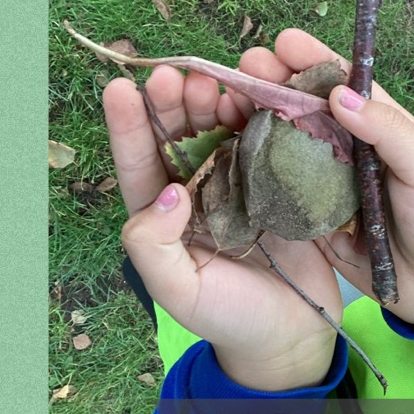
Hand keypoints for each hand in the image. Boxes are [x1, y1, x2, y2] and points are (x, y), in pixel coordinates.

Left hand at [105, 62, 339, 391]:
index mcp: (162, 211)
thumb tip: (167, 193)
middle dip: (170, 101)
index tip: (119, 88)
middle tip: (173, 77)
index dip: (126, 124)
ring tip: (209, 82)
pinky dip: (255, 113)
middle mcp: (195, 186)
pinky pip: (261, 137)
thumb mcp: (177, 291)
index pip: (138, 161)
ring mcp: (235, 178)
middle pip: (175, 133)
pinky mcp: (274, 178)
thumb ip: (153, 247)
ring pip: (214, 127)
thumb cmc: (228, 317)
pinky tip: (251, 98)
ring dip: (210, 100)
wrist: (295, 336)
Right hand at [239, 31, 413, 329]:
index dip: (309, 57)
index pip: (337, 80)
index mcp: (373, 123)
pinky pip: (272, 181)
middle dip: (269, 79)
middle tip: (243, 68)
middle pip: (298, 102)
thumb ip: (388, 130)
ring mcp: (320, 176)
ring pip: (278, 135)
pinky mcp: (305, 210)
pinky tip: (226, 147)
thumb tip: (338, 94)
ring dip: (251, 114)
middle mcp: (341, 143)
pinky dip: (248, 161)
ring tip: (227, 103)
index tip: (282, 43)